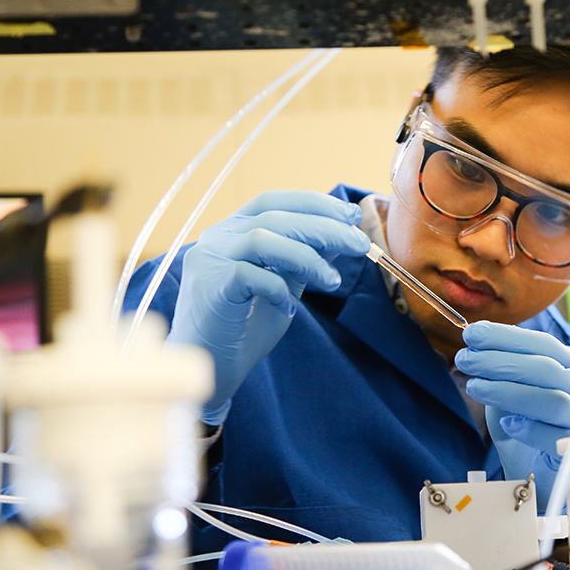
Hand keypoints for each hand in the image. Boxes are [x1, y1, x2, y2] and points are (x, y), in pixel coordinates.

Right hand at [169, 191, 370, 423]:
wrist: (211, 368)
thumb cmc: (246, 326)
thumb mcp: (283, 284)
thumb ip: (303, 258)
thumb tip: (342, 233)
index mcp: (233, 230)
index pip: (274, 201)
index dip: (315, 203)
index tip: (351, 214)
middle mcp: (218, 237)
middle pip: (275, 217)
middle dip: (324, 227)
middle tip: (359, 244)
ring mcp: (210, 260)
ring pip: (262, 239)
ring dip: (307, 257)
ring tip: (332, 281)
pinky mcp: (211, 287)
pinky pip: (249, 275)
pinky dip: (277, 288)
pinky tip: (290, 308)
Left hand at [455, 321, 569, 512]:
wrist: (543, 476)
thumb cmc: (529, 429)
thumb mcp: (512, 394)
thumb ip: (504, 373)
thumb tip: (477, 347)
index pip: (543, 344)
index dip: (506, 337)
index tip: (472, 333)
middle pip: (546, 369)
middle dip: (500, 361)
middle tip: (465, 359)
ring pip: (552, 400)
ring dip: (508, 391)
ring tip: (474, 387)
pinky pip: (557, 438)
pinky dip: (530, 430)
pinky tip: (508, 425)